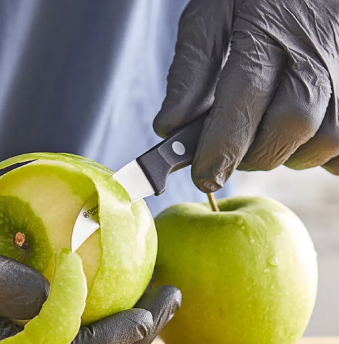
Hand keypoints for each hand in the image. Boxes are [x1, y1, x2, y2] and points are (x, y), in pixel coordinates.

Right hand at [0, 166, 180, 343]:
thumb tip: (41, 300)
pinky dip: (112, 302)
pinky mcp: (37, 307)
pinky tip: (135, 278)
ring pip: (83, 340)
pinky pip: (80, 313)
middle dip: (131, 338)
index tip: (141, 318)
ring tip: (164, 293)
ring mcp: (24, 328)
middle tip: (169, 301)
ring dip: (130, 321)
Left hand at [154, 0, 338, 191]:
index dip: (222, 148)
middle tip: (234, 150)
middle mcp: (316, 51)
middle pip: (292, 126)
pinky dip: (324, 152)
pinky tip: (301, 136)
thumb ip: (189, 72)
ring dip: (289, 153)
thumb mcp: (209, 18)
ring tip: (268, 134)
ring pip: (326, 141)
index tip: (204, 177)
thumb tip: (170, 128)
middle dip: (255, 154)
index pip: (245, 102)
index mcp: (268, 31)